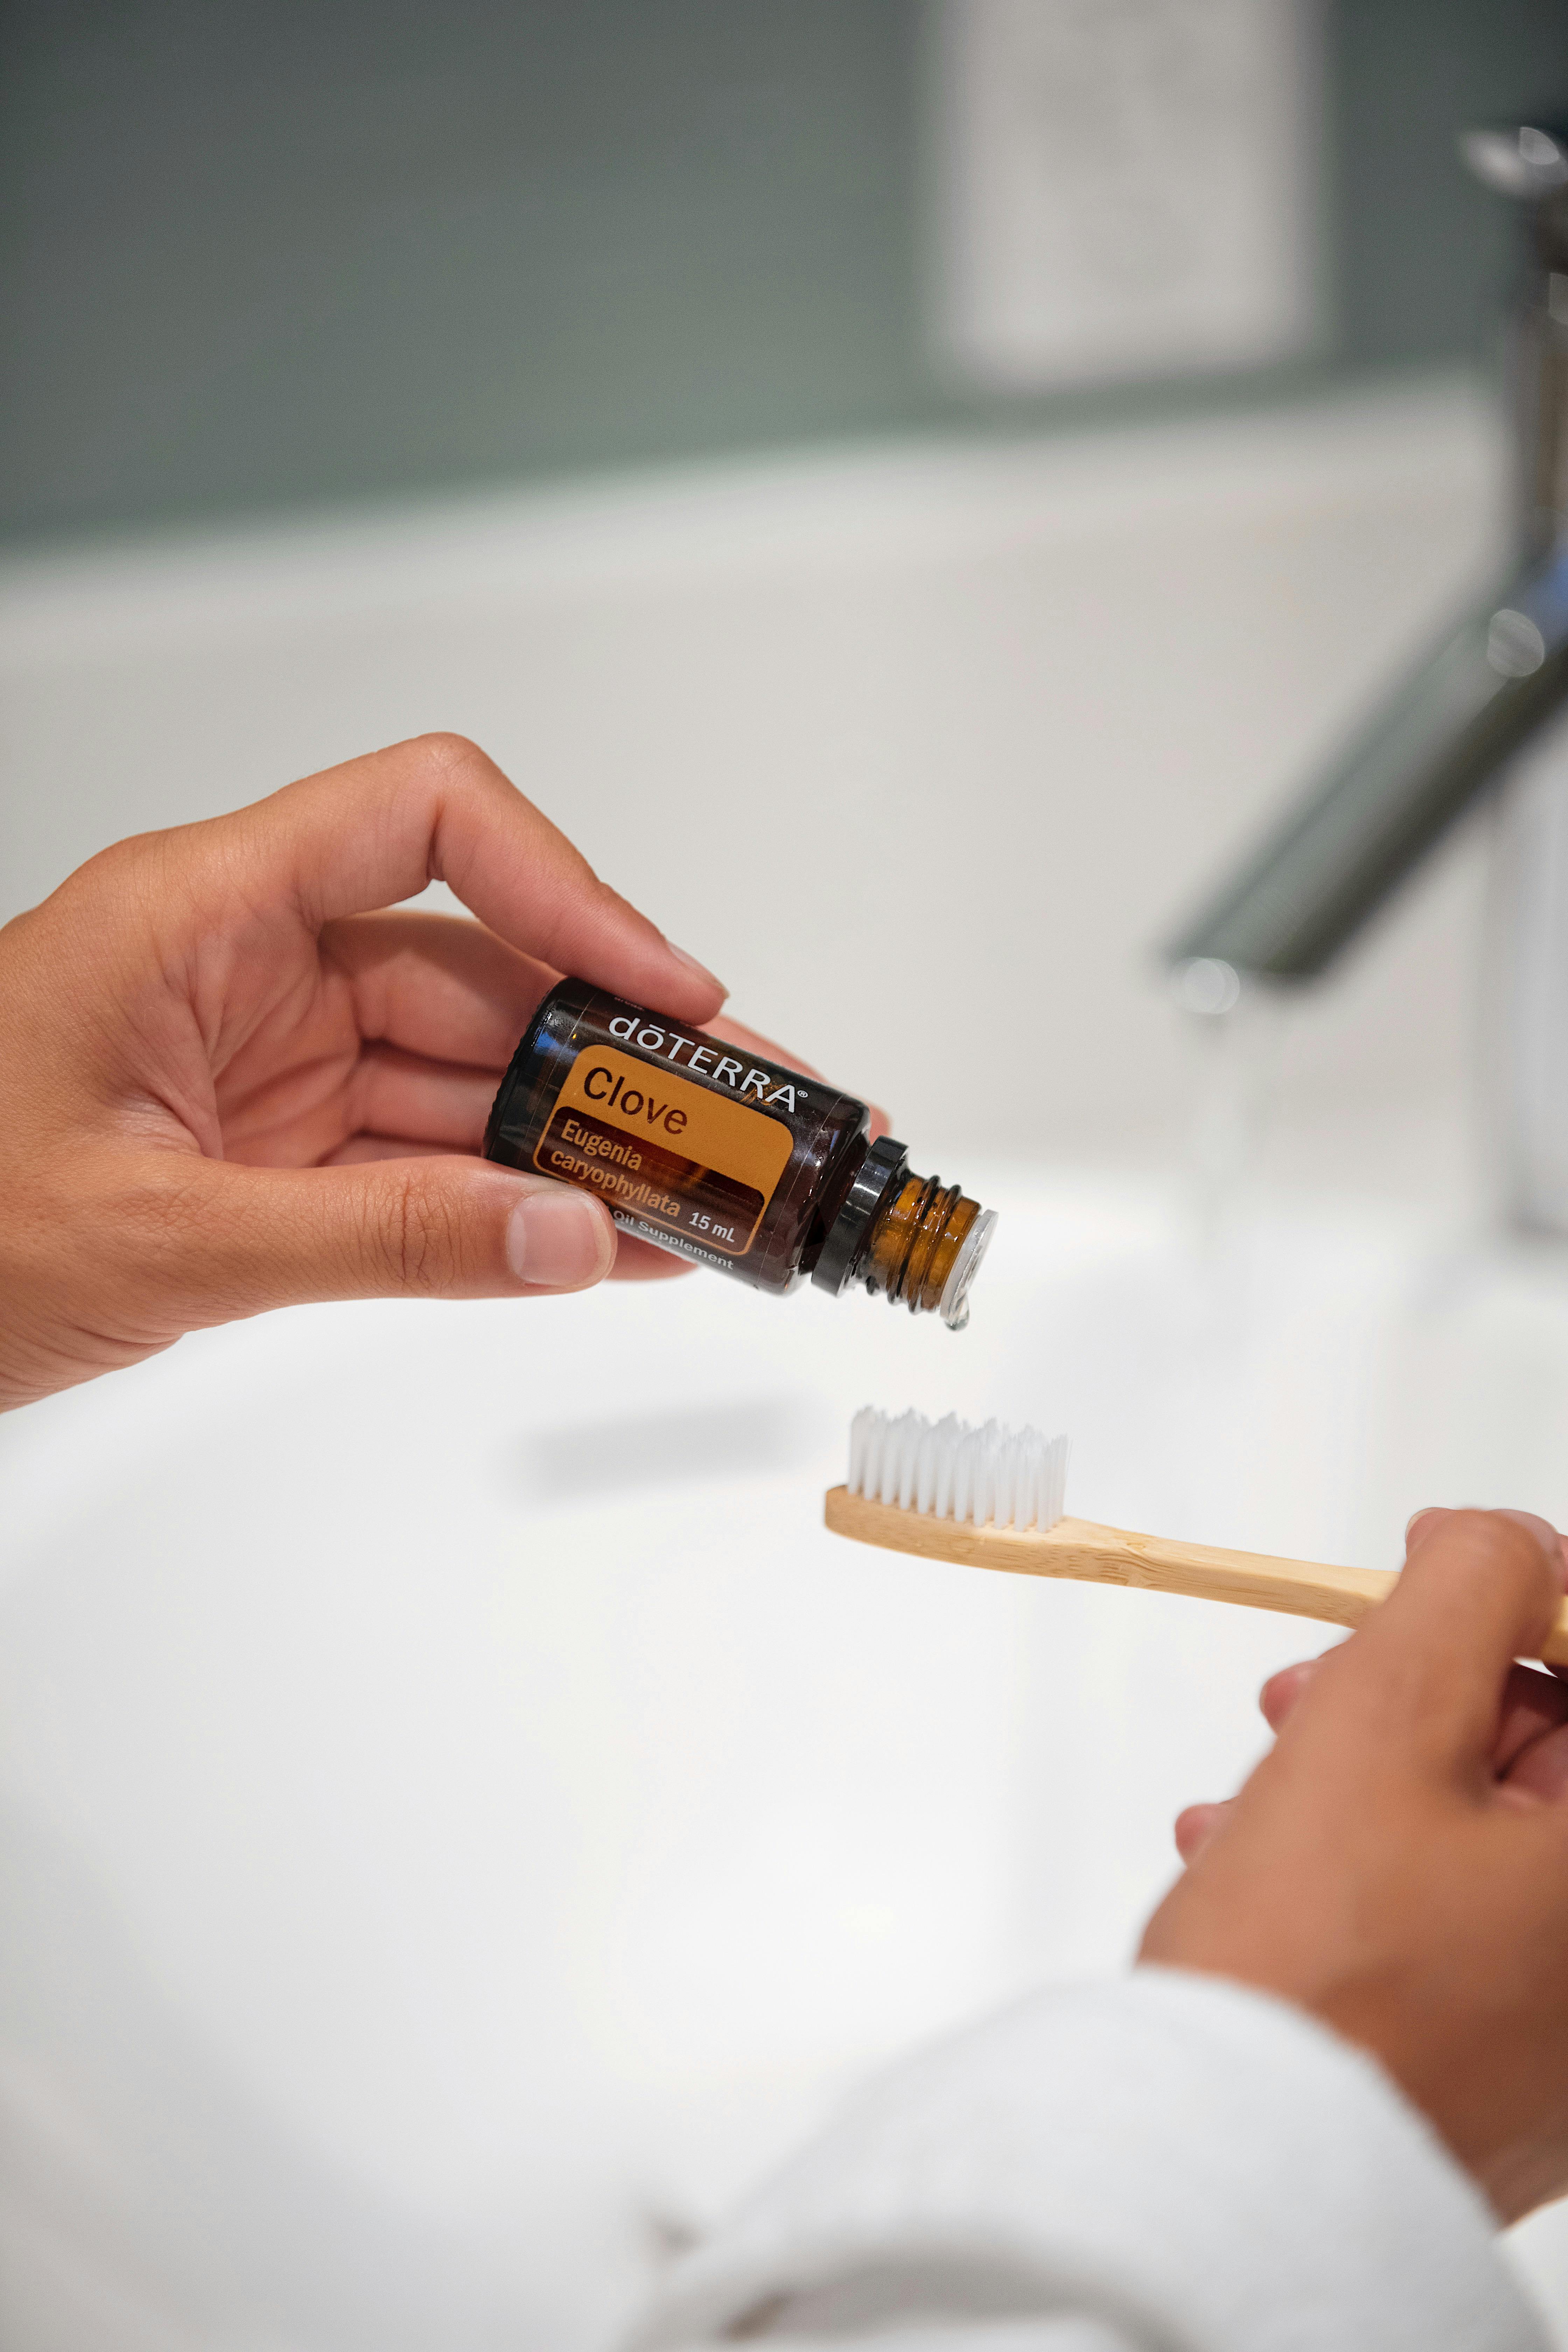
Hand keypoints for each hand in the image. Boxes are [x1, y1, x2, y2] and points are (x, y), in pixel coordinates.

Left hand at [0, 734, 806, 1410]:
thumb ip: (380, 1238)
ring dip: (590, 1144)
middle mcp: (250, 968)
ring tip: (719, 1199)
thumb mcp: (158, 1237)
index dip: (564, 889)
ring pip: (468, 1079)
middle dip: (623, 1053)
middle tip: (753, 1119)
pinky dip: (515, 1204)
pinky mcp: (274, 1150)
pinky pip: (425, 1162)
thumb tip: (569, 1237)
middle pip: (480, 971)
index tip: (664, 990)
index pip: (427, 818)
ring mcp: (269, 1063)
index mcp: (202, 913)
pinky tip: (612, 1237)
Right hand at [1141, 1506, 1567, 2221]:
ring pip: (1483, 1835)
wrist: (1230, 2170)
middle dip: (1419, 1695)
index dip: (1524, 1599)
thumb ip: (1462, 1590)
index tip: (1435, 1567)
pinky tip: (1259, 1858)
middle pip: (1549, 1756)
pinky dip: (1362, 1868)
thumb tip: (1498, 1541)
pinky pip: (1455, 1923)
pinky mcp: (1509, 2073)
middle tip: (1307, 1686)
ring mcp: (1564, 2031)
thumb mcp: (1384, 1714)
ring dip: (1365, 1777)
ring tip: (1257, 1780)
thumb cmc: (1311, 1973)